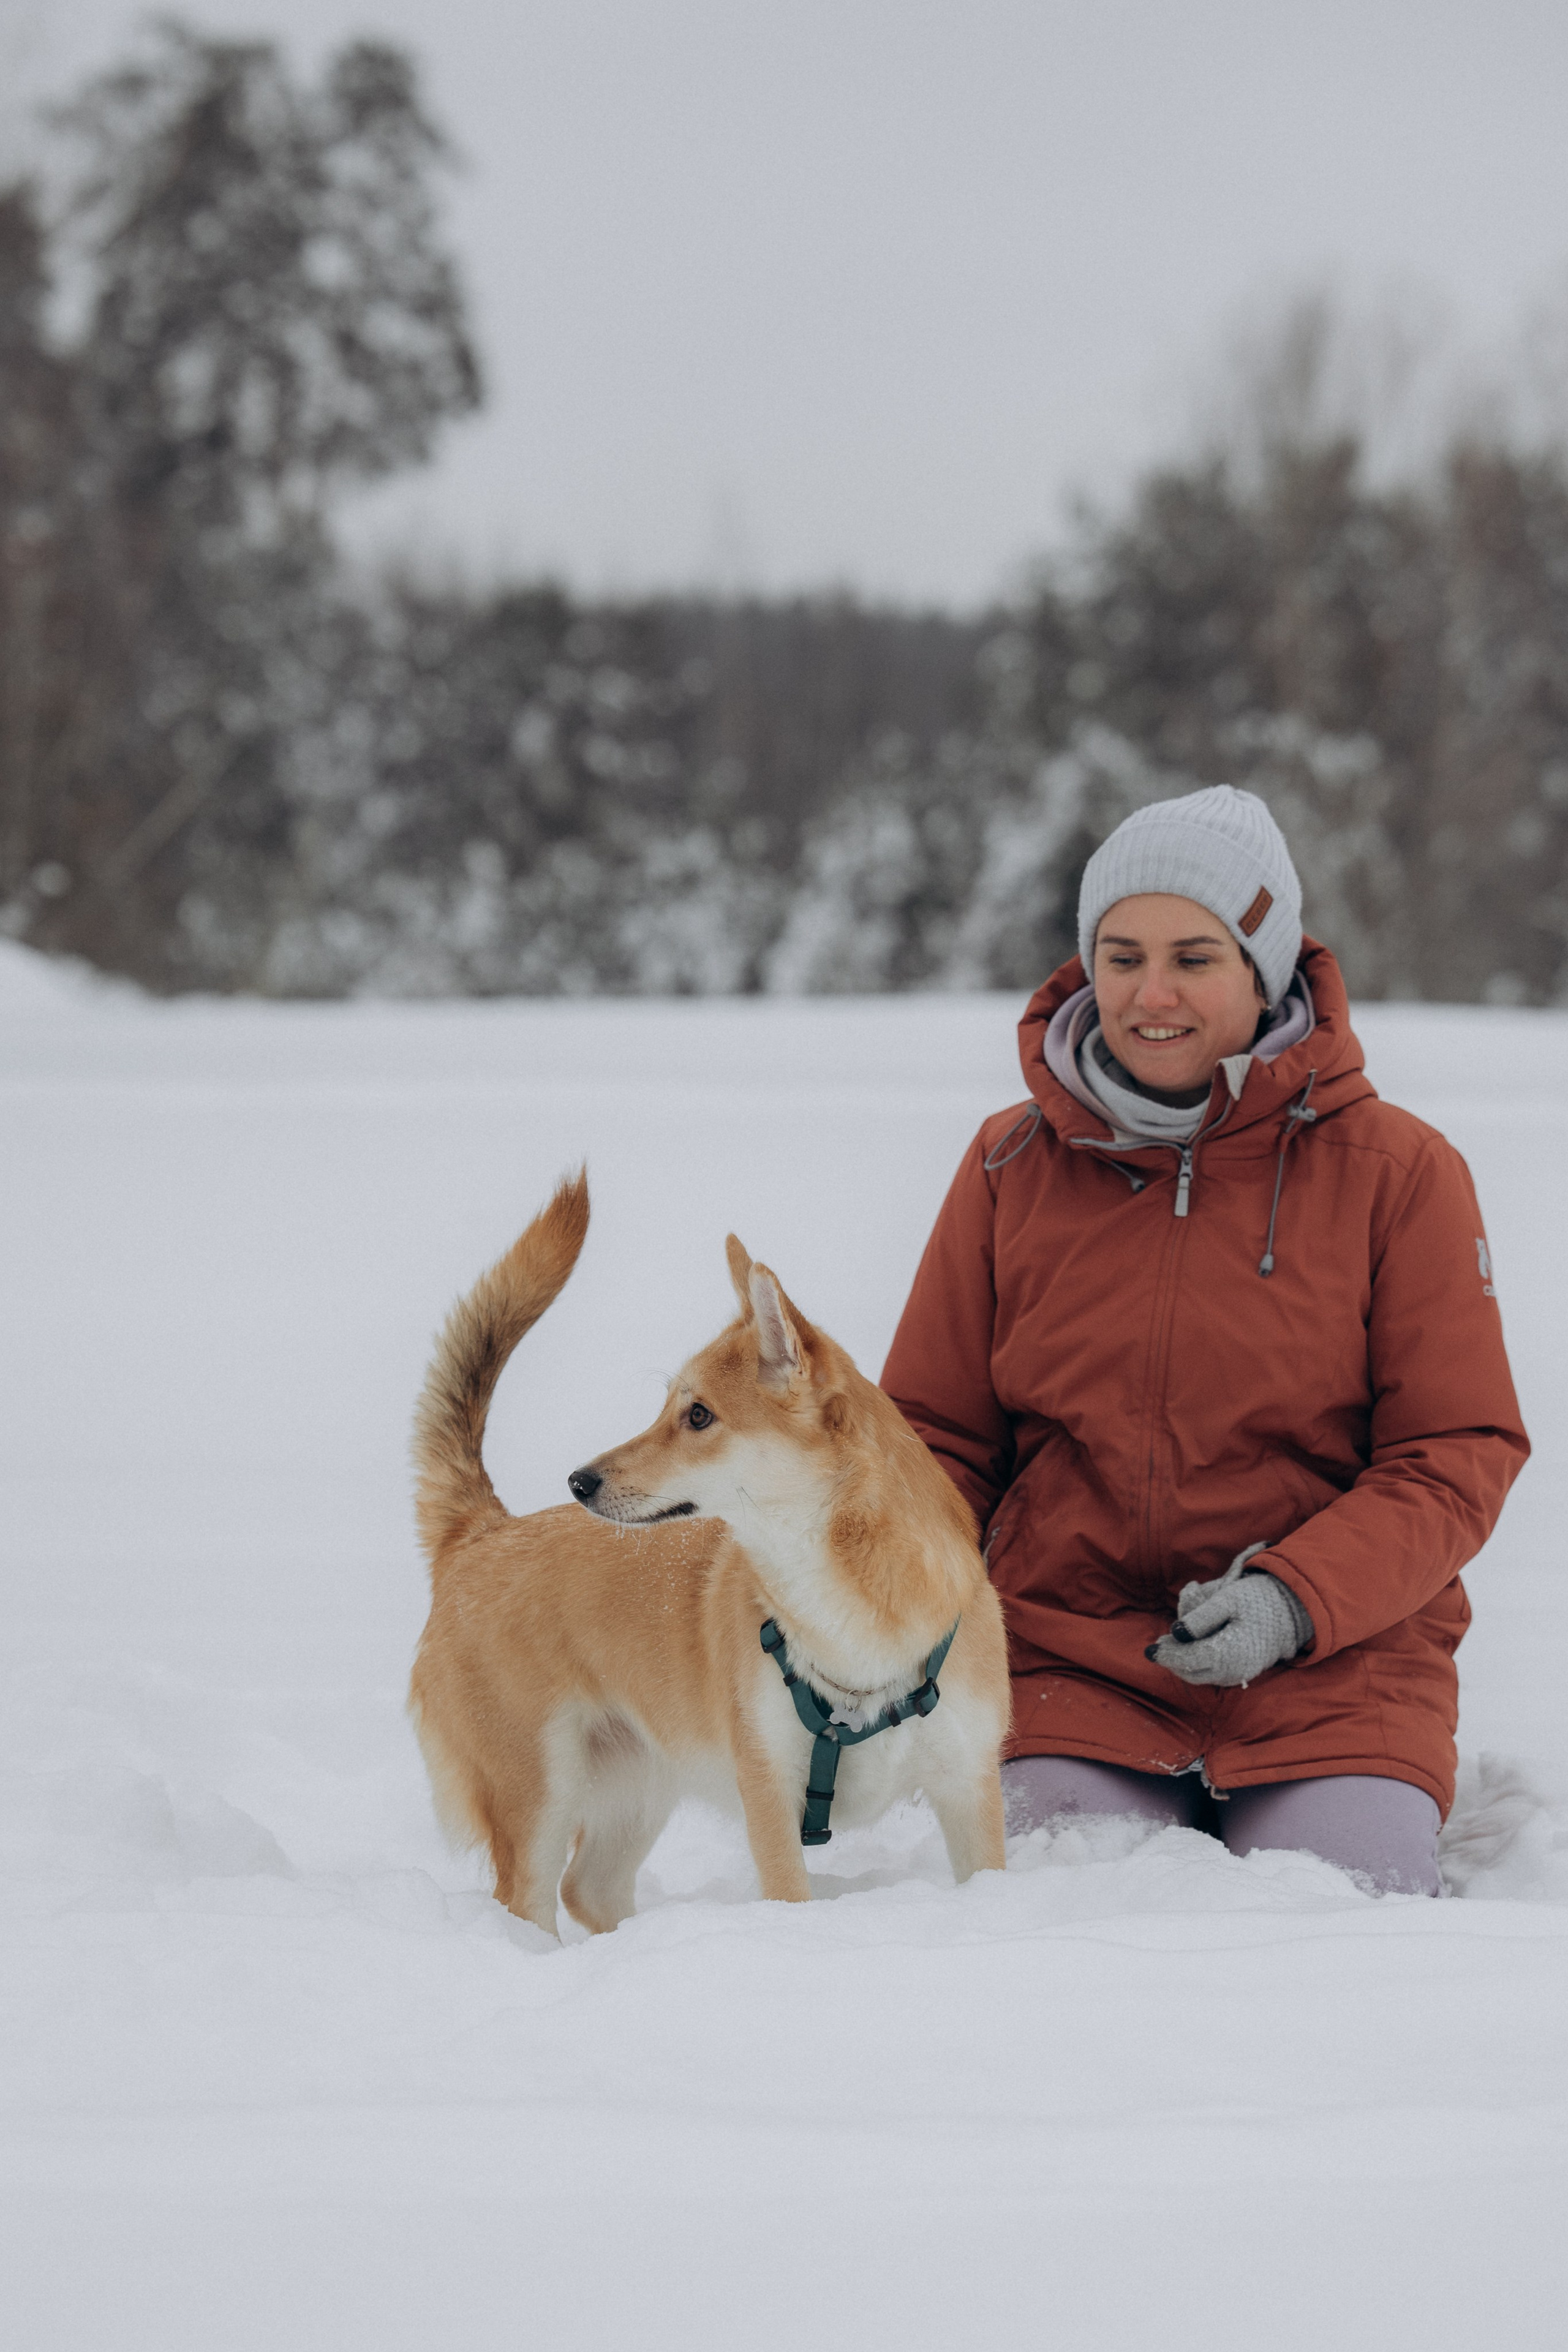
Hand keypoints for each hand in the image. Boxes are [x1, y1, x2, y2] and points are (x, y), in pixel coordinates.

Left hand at [1146, 1552, 1312, 1686]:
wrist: (1293, 1610)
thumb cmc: (1259, 1600)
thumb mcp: (1228, 1599)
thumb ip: (1201, 1616)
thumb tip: (1176, 1632)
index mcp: (1230, 1652)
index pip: (1188, 1660)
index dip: (1167, 1654)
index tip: (1149, 1649)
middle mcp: (1234, 1670)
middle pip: (1192, 1673)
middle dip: (1172, 1660)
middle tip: (1158, 1645)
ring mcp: (1240, 1674)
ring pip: (1202, 1676)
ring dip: (1184, 1664)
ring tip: (1170, 1646)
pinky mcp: (1244, 1672)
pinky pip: (1214, 1674)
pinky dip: (1198, 1665)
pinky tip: (1191, 1649)